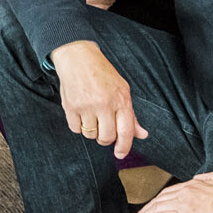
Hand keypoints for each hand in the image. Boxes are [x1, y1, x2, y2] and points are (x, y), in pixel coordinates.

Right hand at [49, 39, 148, 157]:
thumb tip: (142, 135)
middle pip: (106, 137)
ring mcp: (86, 106)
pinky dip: (79, 126)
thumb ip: (131, 115)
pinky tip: (81, 114)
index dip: (124, 147)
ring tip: (92, 117)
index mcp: (120, 100)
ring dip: (92, 131)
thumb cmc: (102, 74)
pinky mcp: (70, 107)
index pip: (125, 131)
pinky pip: (76, 129)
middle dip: (106, 138)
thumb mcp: (122, 91)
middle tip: (104, 131)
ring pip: (90, 134)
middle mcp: (104, 104)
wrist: (78, 58)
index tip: (120, 154)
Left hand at [129, 171, 212, 212]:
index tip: (150, 209)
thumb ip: (209, 178)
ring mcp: (183, 203)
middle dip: (145, 211)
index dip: (157, 202)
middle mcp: (185, 192)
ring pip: (155, 209)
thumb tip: (198, 177)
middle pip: (158, 201)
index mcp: (194, 185)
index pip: (168, 193)